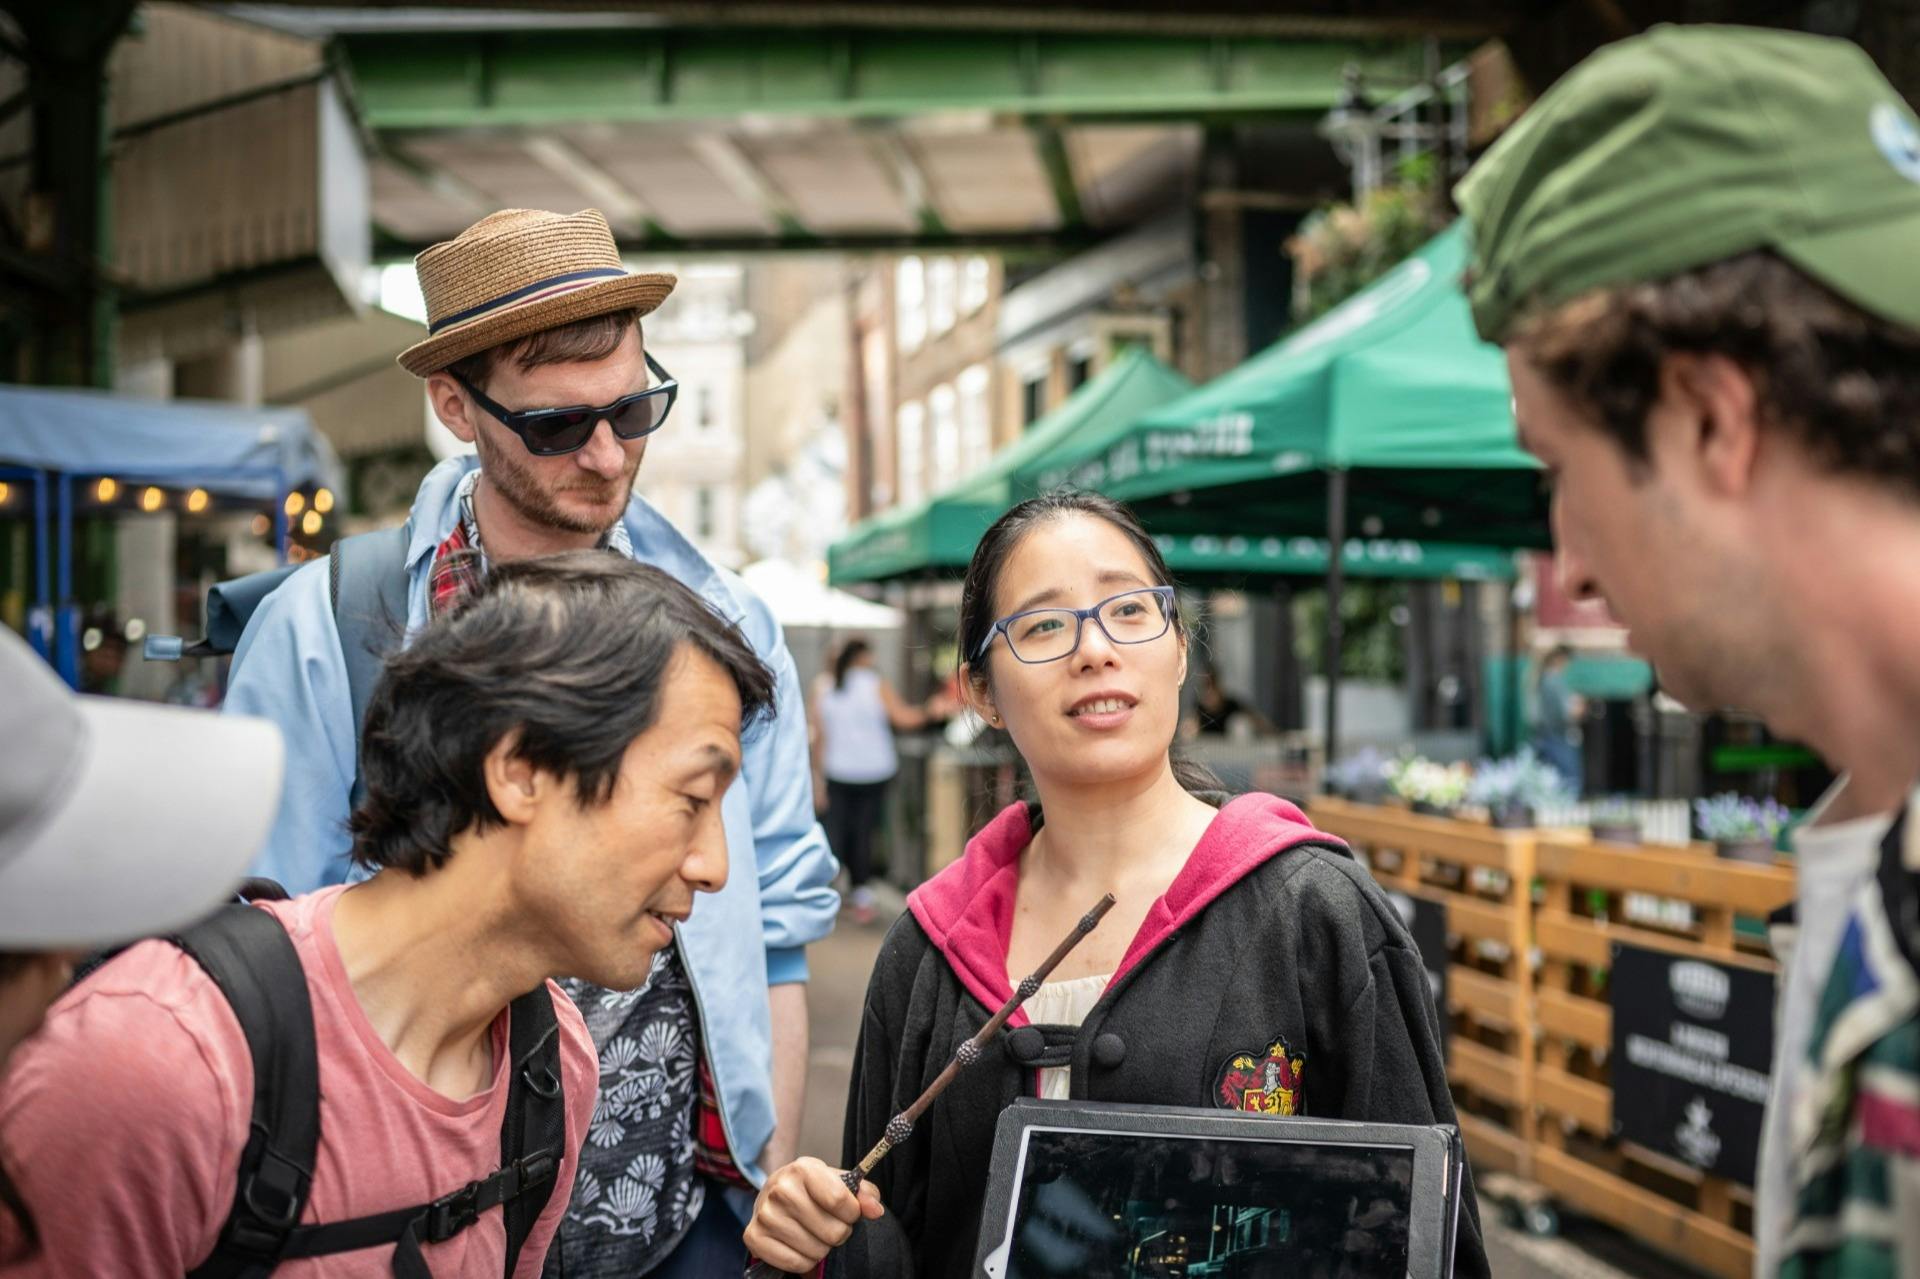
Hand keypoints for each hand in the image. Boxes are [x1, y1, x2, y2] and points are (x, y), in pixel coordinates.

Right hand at [744, 1157, 884, 1272]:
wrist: (775, 1194)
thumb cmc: (813, 1190)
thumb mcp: (839, 1183)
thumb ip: (863, 1193)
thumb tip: (875, 1210)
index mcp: (803, 1169)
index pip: (840, 1200)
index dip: (852, 1213)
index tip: (849, 1212)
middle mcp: (780, 1188)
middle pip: (832, 1231)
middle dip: (839, 1233)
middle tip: (829, 1225)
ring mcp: (765, 1214)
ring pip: (815, 1251)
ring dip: (822, 1248)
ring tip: (814, 1234)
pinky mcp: (753, 1237)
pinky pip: (795, 1263)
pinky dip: (804, 1261)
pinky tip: (800, 1245)